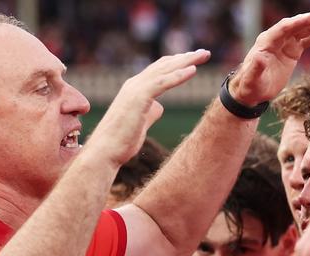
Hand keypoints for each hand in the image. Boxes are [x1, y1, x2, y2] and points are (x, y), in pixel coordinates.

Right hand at [88, 49, 210, 166]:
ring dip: (186, 61)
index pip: (158, 71)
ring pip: (164, 70)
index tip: (194, 60)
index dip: (176, 64)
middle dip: (185, 57)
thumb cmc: (121, 141)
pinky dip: (178, 75)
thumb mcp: (140, 123)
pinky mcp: (138, 98)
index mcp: (134, 89)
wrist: (105, 150)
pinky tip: (193, 70)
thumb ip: (150, 112)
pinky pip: (162, 83)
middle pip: (163, 65)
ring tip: (204, 54)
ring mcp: (135, 90)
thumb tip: (160, 107)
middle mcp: (134, 85)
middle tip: (204, 52)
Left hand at [229, 10, 309, 105]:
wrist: (252, 91)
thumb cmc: (249, 86)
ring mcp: (285, 44)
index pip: (284, 28)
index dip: (298, 22)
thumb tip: (259, 58)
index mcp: (265, 42)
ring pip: (303, 30)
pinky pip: (308, 39)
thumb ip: (255, 69)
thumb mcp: (251, 80)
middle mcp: (275, 39)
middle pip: (295, 25)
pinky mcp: (292, 50)